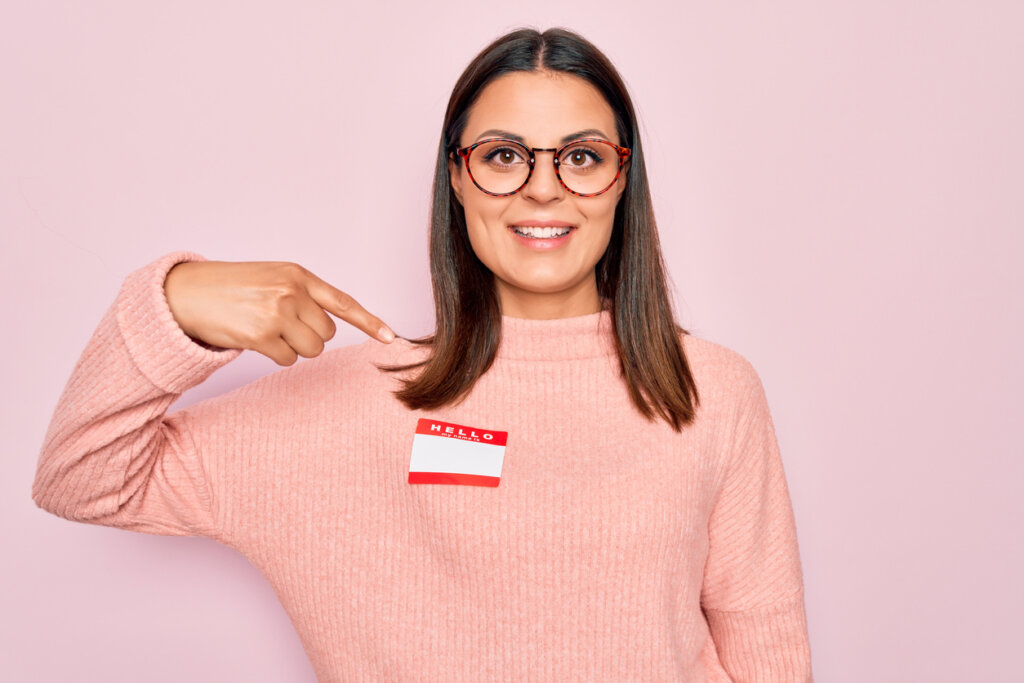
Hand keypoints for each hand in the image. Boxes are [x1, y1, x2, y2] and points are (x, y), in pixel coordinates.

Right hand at [163, 260, 394, 365]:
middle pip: (327, 334)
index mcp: (298, 275)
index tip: (391, 338)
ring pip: (311, 350)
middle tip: (280, 325)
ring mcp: (277, 313)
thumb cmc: (231, 288)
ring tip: (266, 330)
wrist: (187, 292)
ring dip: (292, 348)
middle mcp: (291, 291)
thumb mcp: (271, 278)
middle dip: (308, 336)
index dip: (369, 322)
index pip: (342, 302)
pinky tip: (254, 338)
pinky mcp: (262, 335)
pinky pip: (288, 359)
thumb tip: (326, 327)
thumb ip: (301, 295)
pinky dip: (275, 355)